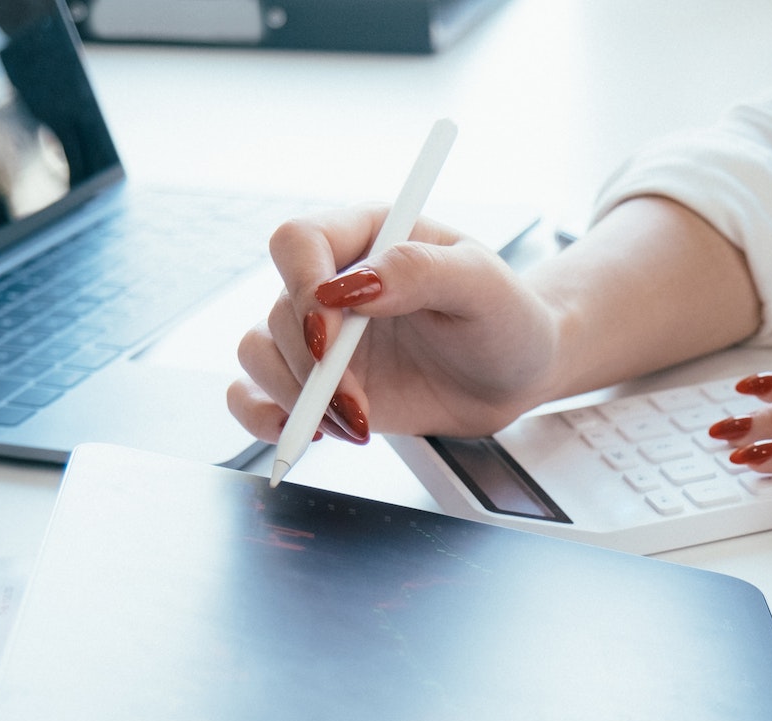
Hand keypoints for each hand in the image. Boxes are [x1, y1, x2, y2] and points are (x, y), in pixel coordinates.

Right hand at [229, 207, 563, 444]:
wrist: (514, 376)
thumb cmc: (506, 319)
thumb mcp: (482, 285)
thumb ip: (420, 271)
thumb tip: (354, 286)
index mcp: (368, 237)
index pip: (299, 242)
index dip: (302, 286)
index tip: (332, 338)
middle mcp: (333, 283)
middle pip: (279, 312)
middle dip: (314, 368)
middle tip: (361, 404)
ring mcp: (322, 336)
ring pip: (259, 354)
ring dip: (295, 398)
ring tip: (355, 423)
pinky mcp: (319, 384)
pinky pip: (256, 393)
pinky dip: (263, 417)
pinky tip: (307, 432)